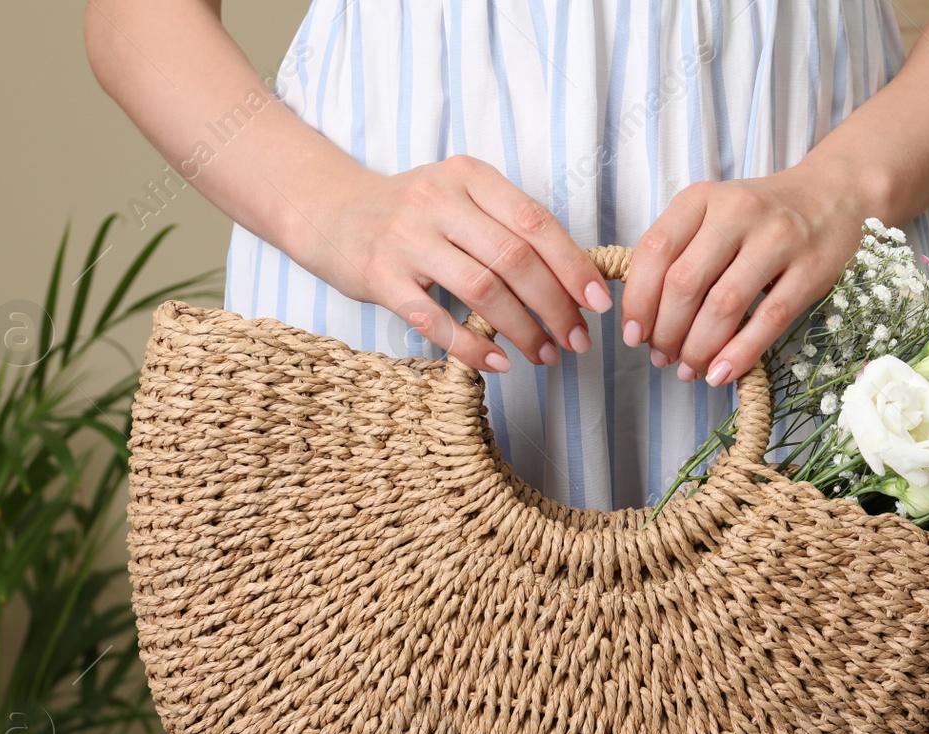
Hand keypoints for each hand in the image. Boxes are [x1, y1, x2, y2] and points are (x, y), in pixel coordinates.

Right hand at [310, 154, 612, 372]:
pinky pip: (434, 319)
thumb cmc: (412, 213)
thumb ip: (508, 224)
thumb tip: (575, 277)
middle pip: (514, 259)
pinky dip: (472, 346)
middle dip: (554, 306)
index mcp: (469, 176)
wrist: (330, 212)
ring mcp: (406, 239)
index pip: (535, 222)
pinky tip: (500, 363)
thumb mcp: (460, 196)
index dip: (573, 266)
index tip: (598, 302)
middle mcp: (438, 201)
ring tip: (545, 355)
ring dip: (522, 329)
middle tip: (576, 340)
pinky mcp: (379, 277)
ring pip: (481, 290)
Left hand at [619, 159, 886, 384]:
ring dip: (699, 348)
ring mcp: (778, 239)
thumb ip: (679, 254)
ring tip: (690, 370)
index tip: (633, 336)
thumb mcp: (714, 217)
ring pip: (724, 305)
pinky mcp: (811, 268)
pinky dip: (739, 354)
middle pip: (685, 283)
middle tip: (663, 358)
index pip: (655, 250)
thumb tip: (644, 321)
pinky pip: (768, 319)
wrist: (836, 196)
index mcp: (702, 198)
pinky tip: (721, 374)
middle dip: (666, 332)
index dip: (638, 301)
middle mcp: (737, 211)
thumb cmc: (762, 218)